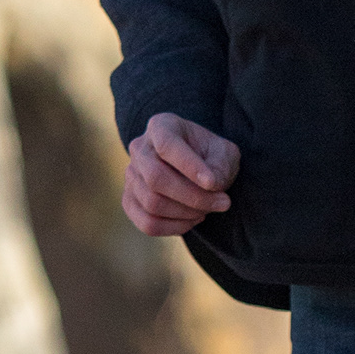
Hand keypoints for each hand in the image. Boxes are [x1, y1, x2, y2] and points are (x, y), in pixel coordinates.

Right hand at [123, 113, 241, 237]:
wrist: (197, 168)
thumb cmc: (211, 156)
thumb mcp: (224, 153)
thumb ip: (220, 166)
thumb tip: (209, 186)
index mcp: (161, 126)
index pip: (167, 146)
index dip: (189, 166)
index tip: (213, 183)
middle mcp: (139, 148)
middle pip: (155, 178)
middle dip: (193, 196)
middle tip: (223, 202)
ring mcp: (130, 175)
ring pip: (152, 203)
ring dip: (187, 213)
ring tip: (208, 209)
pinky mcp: (129, 201)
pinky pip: (147, 223)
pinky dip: (174, 227)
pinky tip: (192, 219)